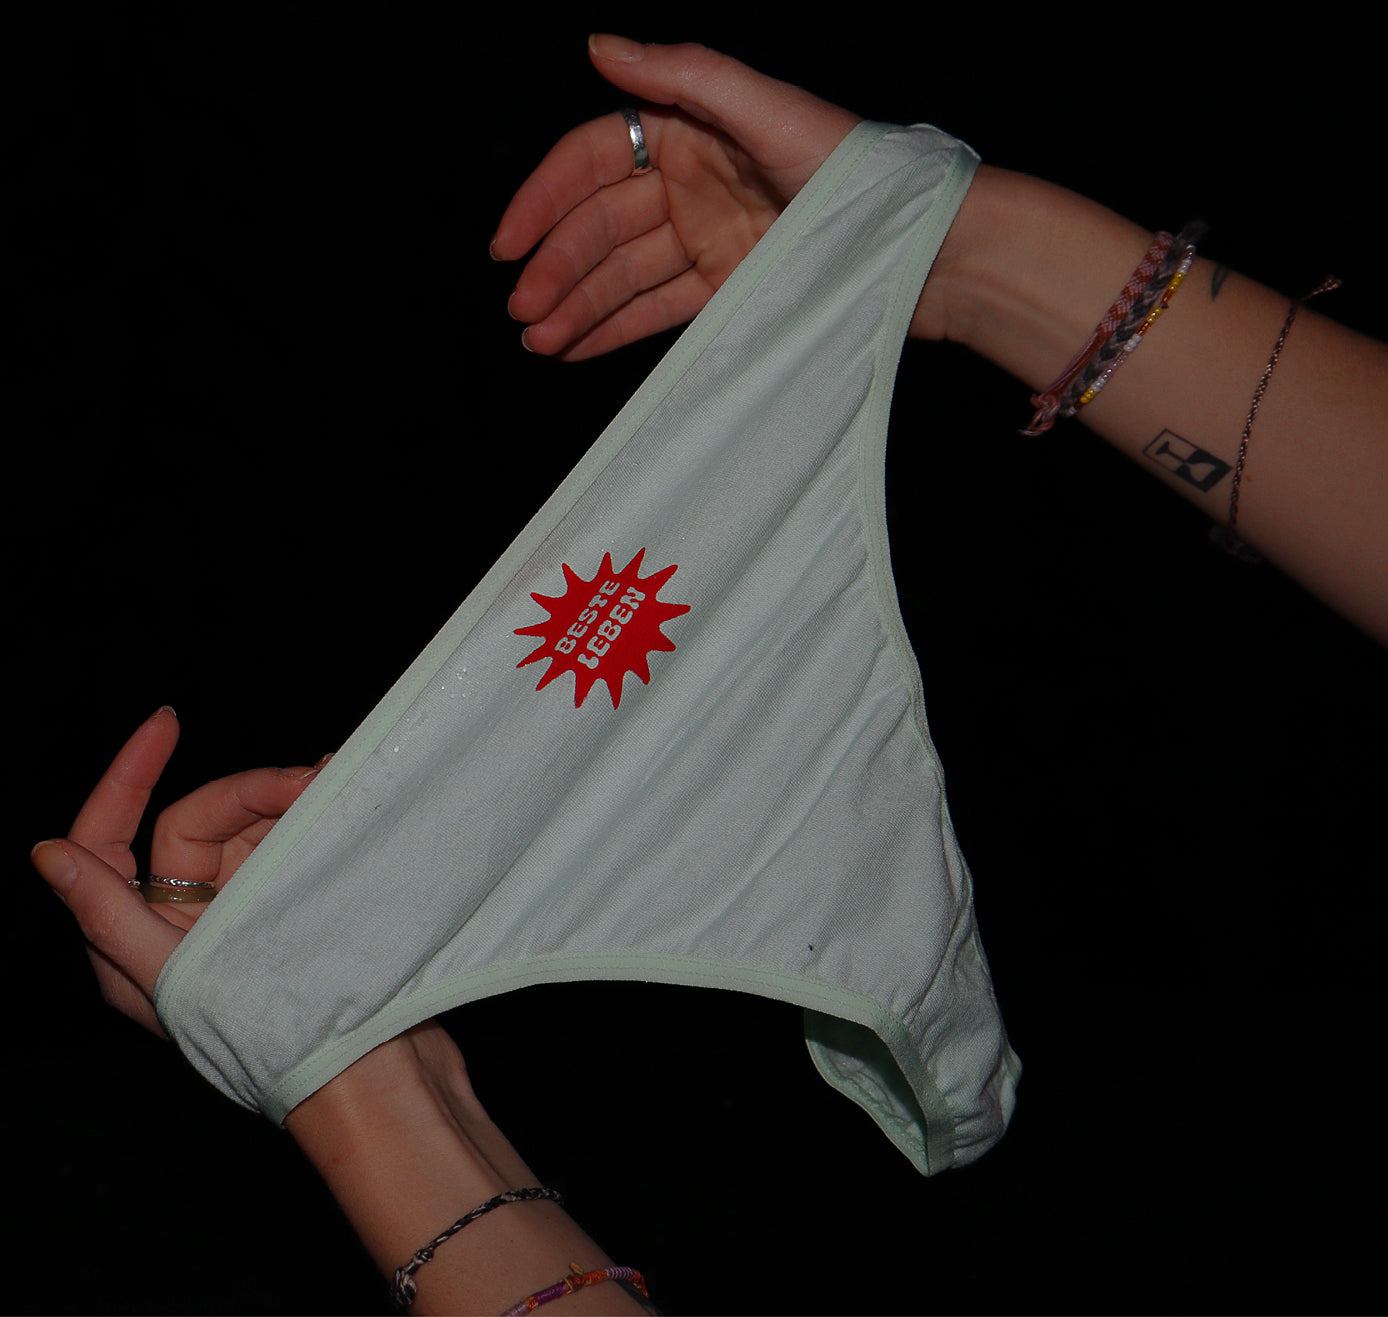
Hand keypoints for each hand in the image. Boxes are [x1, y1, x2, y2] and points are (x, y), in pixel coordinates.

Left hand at [30, 707, 324, 1036]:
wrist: (377, 1078)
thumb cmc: (277, 1037)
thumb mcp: (176, 978)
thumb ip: (110, 916)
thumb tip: (49, 853)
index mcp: (139, 950)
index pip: (108, 843)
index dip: (129, 776)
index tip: (168, 723)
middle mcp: (186, 928)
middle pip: (198, 825)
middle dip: (253, 792)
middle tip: (312, 782)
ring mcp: (244, 919)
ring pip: (253, 831)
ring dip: (293, 801)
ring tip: (339, 788)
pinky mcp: (297, 915)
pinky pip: (295, 848)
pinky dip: (317, 821)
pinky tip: (347, 803)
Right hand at [491, 36, 860, 359]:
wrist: (913, 245)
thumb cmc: (849, 167)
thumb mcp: (765, 108)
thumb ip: (684, 75)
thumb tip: (600, 46)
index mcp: (688, 130)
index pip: (594, 161)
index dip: (545, 200)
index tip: (509, 243)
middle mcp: (688, 184)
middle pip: (601, 226)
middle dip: (556, 267)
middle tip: (522, 309)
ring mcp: (704, 240)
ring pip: (623, 275)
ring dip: (576, 305)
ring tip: (537, 340)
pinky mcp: (724, 289)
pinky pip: (658, 310)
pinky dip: (615, 328)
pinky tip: (575, 346)